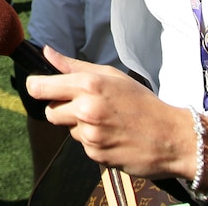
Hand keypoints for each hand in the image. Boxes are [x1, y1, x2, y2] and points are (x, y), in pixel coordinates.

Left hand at [24, 46, 195, 180]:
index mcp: (88, 85)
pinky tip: (112, 135)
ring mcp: (90, 135)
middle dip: (61, 109)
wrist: (171, 137)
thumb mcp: (110, 76)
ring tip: (105, 121)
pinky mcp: (95, 155)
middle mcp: (86, 110)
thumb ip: (73, 66)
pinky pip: (82, 145)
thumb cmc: (141, 101)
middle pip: (49, 111)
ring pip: (67, 129)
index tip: (40, 87)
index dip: (36, 87)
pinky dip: (92, 141)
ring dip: (79, 126)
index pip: (39, 87)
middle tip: (84, 106)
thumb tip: (46, 52)